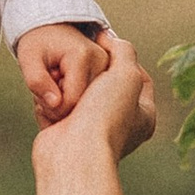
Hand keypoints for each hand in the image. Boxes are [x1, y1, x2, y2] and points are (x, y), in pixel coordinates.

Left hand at [15, 23, 113, 125]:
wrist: (51, 28)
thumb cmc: (38, 42)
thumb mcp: (28, 58)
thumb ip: (37, 81)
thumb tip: (55, 104)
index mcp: (83, 56)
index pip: (71, 100)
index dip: (51, 107)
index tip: (39, 95)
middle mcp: (101, 62)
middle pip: (81, 105)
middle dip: (59, 105)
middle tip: (46, 87)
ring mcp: (108, 68)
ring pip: (86, 105)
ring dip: (66, 102)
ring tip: (55, 85)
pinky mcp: (109, 75)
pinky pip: (91, 100)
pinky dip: (74, 100)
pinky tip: (64, 88)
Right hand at [28, 33, 158, 168]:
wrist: (73, 154)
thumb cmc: (105, 116)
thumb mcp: (126, 73)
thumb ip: (124, 50)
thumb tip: (111, 39)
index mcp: (144, 115)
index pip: (140, 77)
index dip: (123, 56)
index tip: (104, 43)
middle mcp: (121, 124)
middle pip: (107, 84)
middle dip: (91, 70)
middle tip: (81, 56)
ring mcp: (93, 130)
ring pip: (81, 94)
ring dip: (70, 83)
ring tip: (62, 73)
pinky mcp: (67, 133)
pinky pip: (61, 107)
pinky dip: (55, 98)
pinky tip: (51, 90)